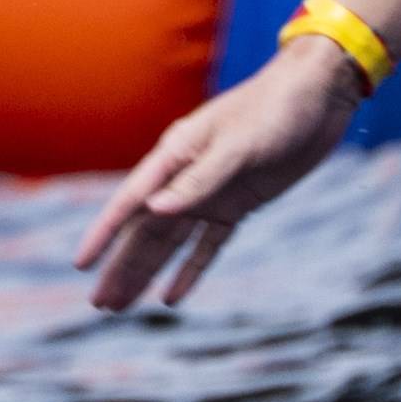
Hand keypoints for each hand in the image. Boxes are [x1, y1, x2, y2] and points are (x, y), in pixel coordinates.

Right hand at [76, 39, 367, 309]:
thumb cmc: (275, 109)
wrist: (318, 96)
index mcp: (176, 155)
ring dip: (147, 272)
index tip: (81, 264)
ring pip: (170, 242)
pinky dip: (190, 271)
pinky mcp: (239, 203)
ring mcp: (212, 192)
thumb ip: (199, 180)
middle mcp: (186, 176)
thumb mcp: (239, 145)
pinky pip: (208, 245)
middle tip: (99, 305)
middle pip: (146, 230)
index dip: (104, 235)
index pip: (131, 202)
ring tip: (122, 305)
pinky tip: (171, 298)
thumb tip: (153, 211)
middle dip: (122, 267)